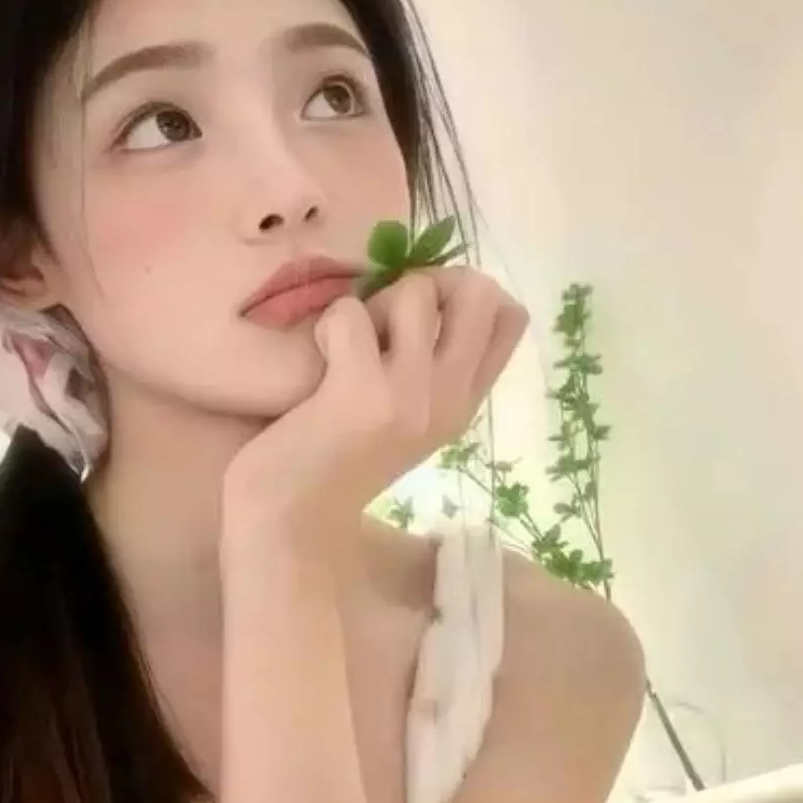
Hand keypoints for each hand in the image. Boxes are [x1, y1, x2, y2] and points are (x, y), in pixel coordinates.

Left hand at [222, 267, 527, 541]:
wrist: (292, 520)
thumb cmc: (338, 461)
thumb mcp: (408, 417)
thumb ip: (431, 368)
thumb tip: (428, 291)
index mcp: (465, 403)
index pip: (510, 319)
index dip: (467, 294)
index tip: (425, 311)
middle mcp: (451, 397)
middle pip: (482, 293)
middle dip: (430, 283)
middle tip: (388, 318)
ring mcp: (412, 396)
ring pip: (415, 293)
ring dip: (372, 304)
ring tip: (348, 346)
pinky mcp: (361, 393)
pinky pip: (351, 315)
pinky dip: (329, 326)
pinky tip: (320, 362)